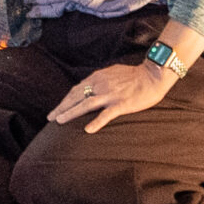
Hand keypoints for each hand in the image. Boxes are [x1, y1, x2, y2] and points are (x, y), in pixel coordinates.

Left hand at [48, 60, 174, 132]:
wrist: (152, 75)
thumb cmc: (134, 75)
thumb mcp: (112, 73)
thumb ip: (99, 80)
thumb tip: (89, 87)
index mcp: (98, 77)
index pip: (76, 89)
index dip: (65, 100)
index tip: (56, 108)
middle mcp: (101, 85)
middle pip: (76, 96)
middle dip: (62, 107)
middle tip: (50, 117)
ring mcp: (110, 95)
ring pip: (85, 104)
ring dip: (71, 113)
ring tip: (60, 121)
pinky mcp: (121, 104)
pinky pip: (106, 114)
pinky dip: (96, 122)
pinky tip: (87, 130)